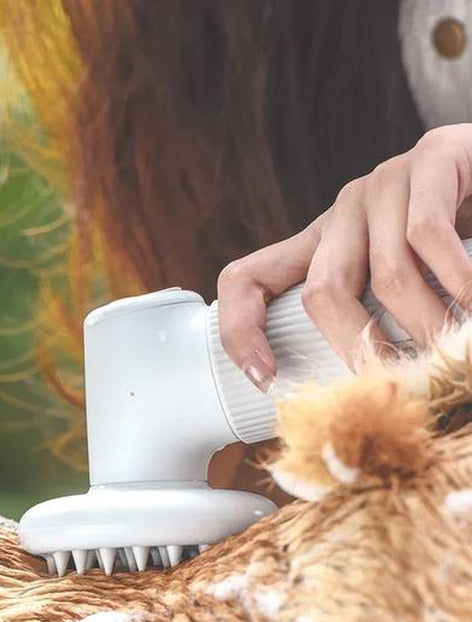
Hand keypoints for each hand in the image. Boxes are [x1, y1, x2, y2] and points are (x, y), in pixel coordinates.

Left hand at [217, 124, 471, 391]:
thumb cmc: (464, 255)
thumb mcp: (410, 292)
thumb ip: (380, 328)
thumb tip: (361, 399)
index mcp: (323, 245)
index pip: (247, 280)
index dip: (239, 331)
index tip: (264, 380)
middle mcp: (345, 210)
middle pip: (322, 292)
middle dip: (360, 347)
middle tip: (396, 384)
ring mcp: (385, 181)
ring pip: (387, 275)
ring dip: (425, 326)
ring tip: (451, 352)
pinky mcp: (433, 156)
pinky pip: (428, 234)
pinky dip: (457, 282)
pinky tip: (471, 304)